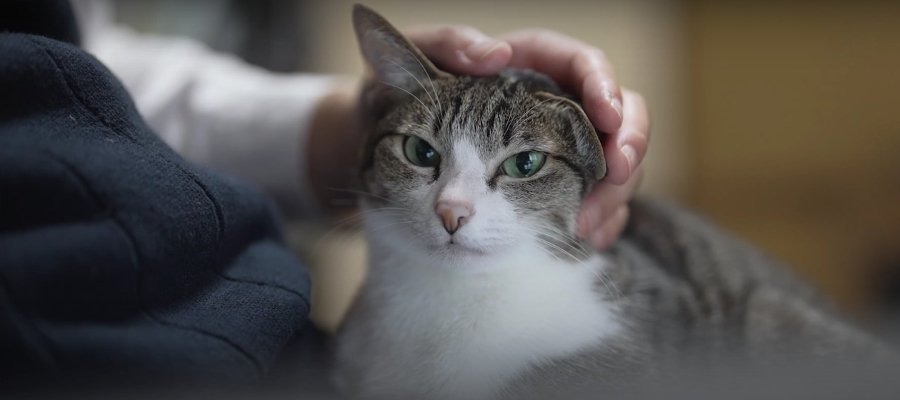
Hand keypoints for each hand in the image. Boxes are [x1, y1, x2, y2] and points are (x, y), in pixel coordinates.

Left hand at [407, 26, 649, 249]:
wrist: (389, 141)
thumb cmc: (402, 92)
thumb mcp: (418, 60)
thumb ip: (447, 45)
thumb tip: (492, 53)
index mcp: (532, 65)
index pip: (585, 65)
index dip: (605, 87)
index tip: (607, 117)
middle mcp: (556, 103)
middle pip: (621, 115)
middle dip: (629, 146)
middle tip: (616, 177)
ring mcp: (564, 147)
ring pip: (617, 163)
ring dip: (613, 195)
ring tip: (585, 226)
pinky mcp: (561, 185)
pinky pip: (600, 201)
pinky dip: (602, 220)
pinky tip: (587, 238)